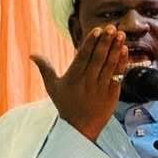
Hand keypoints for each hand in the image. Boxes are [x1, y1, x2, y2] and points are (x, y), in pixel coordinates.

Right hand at [30, 25, 127, 141]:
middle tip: (112, 28)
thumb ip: (45, 69)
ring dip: (116, 49)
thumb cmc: (65, 105)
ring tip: (121, 35)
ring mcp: (100, 89)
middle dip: (105, 42)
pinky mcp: (112, 95)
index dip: (91, 43)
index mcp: (73, 78)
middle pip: (97, 59)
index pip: (83, 57)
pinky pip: (118, 76)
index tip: (98, 30)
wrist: (80, 129)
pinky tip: (125, 50)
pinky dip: (122, 63)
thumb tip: (32, 55)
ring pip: (109, 65)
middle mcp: (87, 82)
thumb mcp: (52, 87)